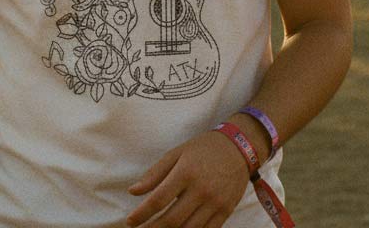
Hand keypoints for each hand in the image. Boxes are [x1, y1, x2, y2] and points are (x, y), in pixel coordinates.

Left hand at [126, 130, 248, 226]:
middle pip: (172, 219)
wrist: (239, 148)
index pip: (159, 199)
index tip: (130, 221)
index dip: (142, 214)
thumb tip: (133, 191)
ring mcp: (215, 203)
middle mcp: (201, 189)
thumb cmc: (203, 148)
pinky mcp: (226, 211)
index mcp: (186, 171)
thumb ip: (155, 173)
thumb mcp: (177, 153)